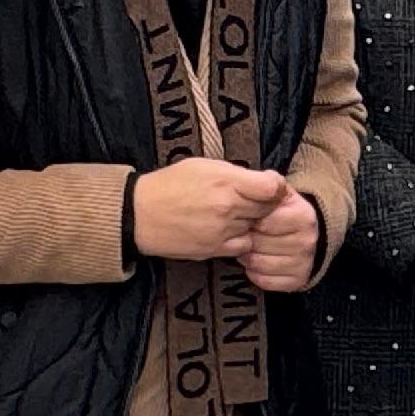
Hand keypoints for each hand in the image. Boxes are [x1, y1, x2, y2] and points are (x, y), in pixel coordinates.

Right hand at [132, 158, 291, 263]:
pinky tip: (228, 231)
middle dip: (264, 205)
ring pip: (256, 228)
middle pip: (267, 209)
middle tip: (252, 200)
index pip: (271, 187)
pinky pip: (243, 246)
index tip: (268, 186)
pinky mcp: (214, 249)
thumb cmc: (170, 185)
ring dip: (251, 223)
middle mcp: (227, 207)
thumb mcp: (202, 165)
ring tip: (234, 215)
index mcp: (225, 181)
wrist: (140, 214)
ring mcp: (222, 231)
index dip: (274, 186)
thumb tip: (260, 181)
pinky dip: (241, 239)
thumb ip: (234, 173)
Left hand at [235, 190, 323, 294]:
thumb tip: (265, 181)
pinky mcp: (298, 280)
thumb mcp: (279, 193)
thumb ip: (269, 184)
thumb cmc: (283, 211)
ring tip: (248, 247)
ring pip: (259, 264)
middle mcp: (308, 241)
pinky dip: (254, 273)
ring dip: (247, 257)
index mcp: (303, 216)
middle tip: (244, 234)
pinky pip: (264, 281)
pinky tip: (255, 262)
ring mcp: (304, 262)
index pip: (264, 222)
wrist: (304, 232)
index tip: (247, 218)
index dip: (249, 220)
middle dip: (246, 238)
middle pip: (259, 244)